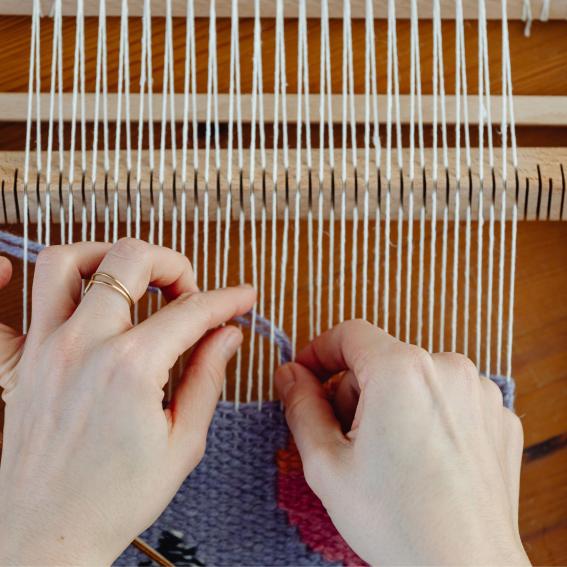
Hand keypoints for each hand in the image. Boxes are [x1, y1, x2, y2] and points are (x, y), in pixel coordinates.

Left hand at [0, 238, 255, 565]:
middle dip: (171, 262)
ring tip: (128, 277)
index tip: (241, 298)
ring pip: (64, 262)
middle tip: (186, 289)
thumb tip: (227, 335)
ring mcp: (45, 349)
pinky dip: (2, 278)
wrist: (47, 539)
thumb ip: (208, 376)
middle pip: (130, 260)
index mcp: (132, 368)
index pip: (192, 310)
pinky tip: (8, 269)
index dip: (227, 298)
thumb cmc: (112, 500)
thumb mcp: (183, 443)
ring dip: (104, 256)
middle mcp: (84, 346)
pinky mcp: (19, 363)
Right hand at [276, 320, 529, 565]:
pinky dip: (427, 416)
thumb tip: (290, 374)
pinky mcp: (498, 417)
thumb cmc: (397, 521)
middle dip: (354, 391)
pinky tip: (422, 459)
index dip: (320, 351)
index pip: (350, 333)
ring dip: (391, 403)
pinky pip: (448, 399)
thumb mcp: (326, 463)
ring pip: (414, 378)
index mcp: (401, 371)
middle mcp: (447, 369)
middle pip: (381, 359)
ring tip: (387, 456)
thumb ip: (301, 407)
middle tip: (346, 439)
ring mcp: (479, 393)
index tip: (306, 375)